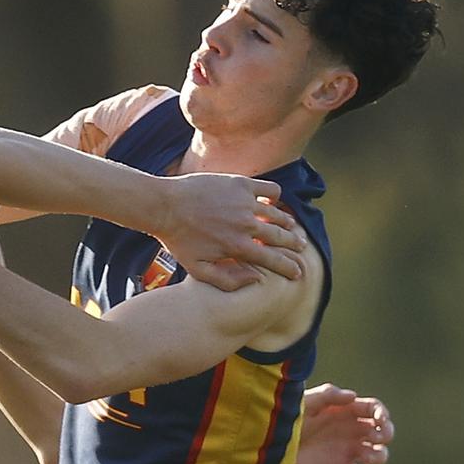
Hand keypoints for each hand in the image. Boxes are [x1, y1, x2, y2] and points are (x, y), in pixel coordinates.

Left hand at [159, 173, 306, 290]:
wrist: (163, 206)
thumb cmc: (177, 239)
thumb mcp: (197, 269)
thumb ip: (227, 280)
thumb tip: (256, 278)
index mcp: (238, 247)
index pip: (274, 260)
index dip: (290, 268)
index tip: (298, 273)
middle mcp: (246, 224)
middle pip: (282, 237)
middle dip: (295, 245)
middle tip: (301, 247)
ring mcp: (245, 202)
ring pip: (278, 213)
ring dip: (287, 222)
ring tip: (290, 227)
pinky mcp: (240, 183)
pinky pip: (269, 189)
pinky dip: (275, 196)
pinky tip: (272, 201)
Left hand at [293, 382, 393, 463]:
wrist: (270, 447)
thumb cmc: (285, 419)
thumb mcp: (305, 403)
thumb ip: (327, 395)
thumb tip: (353, 396)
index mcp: (343, 411)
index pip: (373, 409)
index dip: (381, 413)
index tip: (379, 418)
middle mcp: (350, 431)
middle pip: (383, 432)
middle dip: (387, 433)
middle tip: (376, 436)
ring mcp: (347, 451)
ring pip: (380, 455)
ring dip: (378, 455)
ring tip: (362, 454)